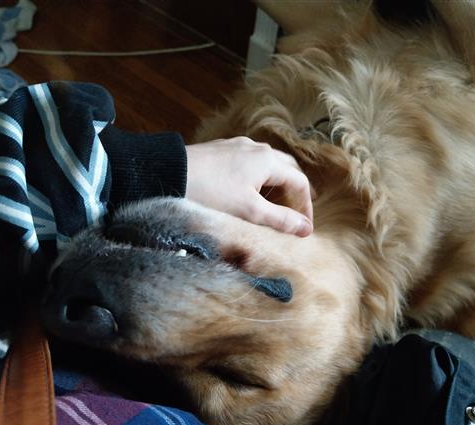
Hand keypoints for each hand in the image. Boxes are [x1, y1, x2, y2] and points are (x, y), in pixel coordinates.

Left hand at [186, 137, 313, 236]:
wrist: (168, 172)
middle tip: (297, 208)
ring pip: (267, 161)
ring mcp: (236, 145)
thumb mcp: (249, 211)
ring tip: (275, 200)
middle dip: (295, 187)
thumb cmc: (210, 193)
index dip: (306, 205)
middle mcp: (255, 148)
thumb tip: (306, 228)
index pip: (299, 181)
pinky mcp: (220, 149)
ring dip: (276, 180)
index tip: (305, 226)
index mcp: (268, 160)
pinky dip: (258, 175)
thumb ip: (280, 219)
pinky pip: (248, 160)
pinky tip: (247, 188)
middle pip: (287, 166)